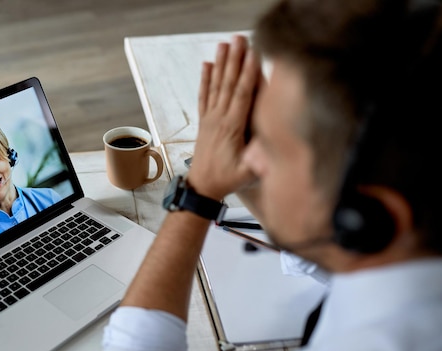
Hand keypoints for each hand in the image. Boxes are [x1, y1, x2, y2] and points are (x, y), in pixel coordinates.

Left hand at [187, 35, 261, 200]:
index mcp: (232, 128)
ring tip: (224, 44)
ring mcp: (210, 118)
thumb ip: (259, 159)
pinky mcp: (204, 121)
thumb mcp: (247, 173)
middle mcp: (219, 119)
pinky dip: (205, 79)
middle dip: (235, 60)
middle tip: (239, 39)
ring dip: (221, 63)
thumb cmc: (227, 179)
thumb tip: (273, 145)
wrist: (201, 186)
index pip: (242, 95)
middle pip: (229, 84)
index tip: (254, 55)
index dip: (248, 74)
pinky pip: (204, 95)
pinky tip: (206, 65)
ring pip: (216, 85)